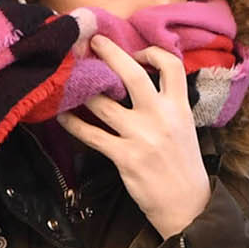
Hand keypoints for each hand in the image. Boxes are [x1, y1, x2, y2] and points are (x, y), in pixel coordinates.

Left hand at [55, 37, 210, 236]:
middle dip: (110, 54)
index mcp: (179, 108)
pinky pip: (92, 135)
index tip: (135, 52)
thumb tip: (140, 83)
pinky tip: (62, 116)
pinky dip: (73, 124)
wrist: (186, 205)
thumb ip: (167, 105)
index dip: (151, 52)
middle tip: (91, 42)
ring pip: (104, 104)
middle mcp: (161, 117)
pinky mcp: (125, 157)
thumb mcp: (184, 128)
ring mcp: (141, 137)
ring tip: (69, 80)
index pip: (171, 65)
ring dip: (83, 91)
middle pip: (133, 75)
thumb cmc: (182, 165)